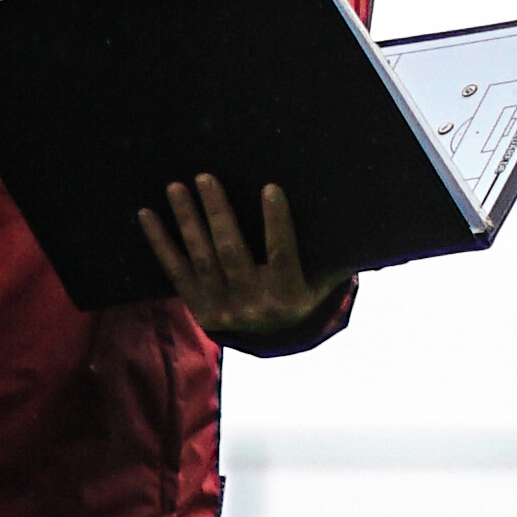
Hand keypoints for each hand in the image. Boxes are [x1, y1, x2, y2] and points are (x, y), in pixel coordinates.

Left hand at [141, 176, 341, 337]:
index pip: (282, 254)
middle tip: (205, 177)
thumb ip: (335, 253)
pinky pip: (175, 271)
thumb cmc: (304, 291)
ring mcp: (222, 308)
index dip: (276, 222)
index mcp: (287, 296)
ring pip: (201, 258)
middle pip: (231, 253)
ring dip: (187, 221)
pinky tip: (147, 214)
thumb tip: (368, 216)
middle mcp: (253, 306)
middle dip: (217, 213)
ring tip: (176, 187)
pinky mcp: (198, 308)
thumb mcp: (324, 279)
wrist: (273, 339)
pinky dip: (160, 242)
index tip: (270, 188)